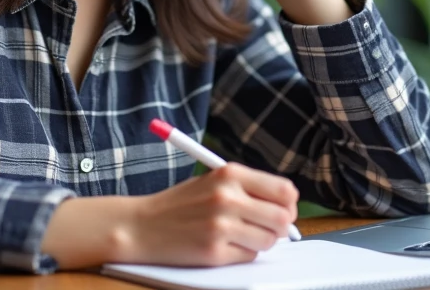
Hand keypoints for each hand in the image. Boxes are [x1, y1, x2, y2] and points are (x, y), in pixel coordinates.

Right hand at [120, 163, 299, 265]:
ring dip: (261, 241)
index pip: (284, 190)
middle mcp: (227, 198)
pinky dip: (243, 253)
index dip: (289, 203)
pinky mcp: (214, 252)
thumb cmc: (179, 203)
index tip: (285, 209)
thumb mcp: (213, 181)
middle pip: (282, 218)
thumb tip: (286, 205)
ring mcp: (221, 226)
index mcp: (230, 174)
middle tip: (269, 227)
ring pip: (269, 240)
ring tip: (242, 234)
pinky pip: (249, 256)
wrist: (141, 225)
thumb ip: (247, 188)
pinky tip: (225, 244)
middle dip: (281, 226)